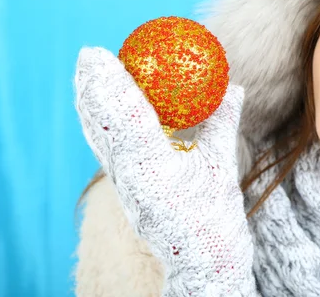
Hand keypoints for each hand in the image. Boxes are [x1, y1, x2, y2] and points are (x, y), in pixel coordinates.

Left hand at [74, 47, 256, 295]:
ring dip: (90, 104)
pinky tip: (103, 111)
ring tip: (86, 75)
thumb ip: (223, 124)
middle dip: (90, 87)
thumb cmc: (217, 219)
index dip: (110, 82)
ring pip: (98, 138)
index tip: (98, 53)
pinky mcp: (125, 193)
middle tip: (87, 54)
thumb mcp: (222, 168)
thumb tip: (233, 87)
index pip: (125, 117)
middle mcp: (129, 177)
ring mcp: (123, 187)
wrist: (203, 266)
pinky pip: (108, 151)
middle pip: (100, 125)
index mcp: (153, 168)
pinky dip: (103, 125)